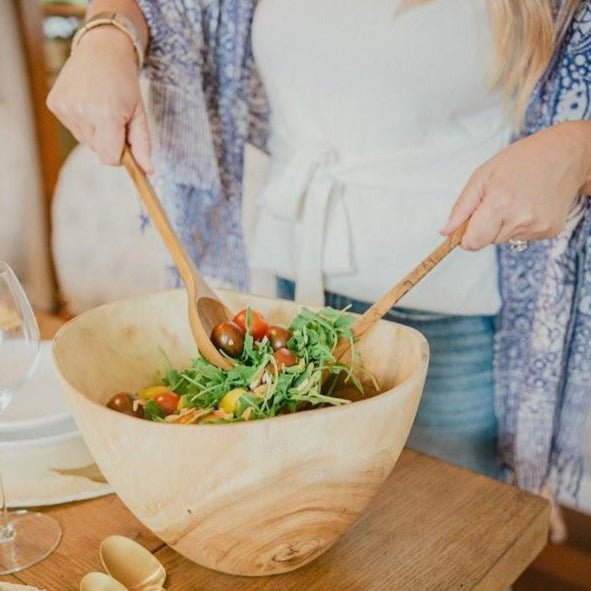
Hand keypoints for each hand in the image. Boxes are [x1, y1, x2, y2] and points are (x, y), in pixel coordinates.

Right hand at [46, 27, 152, 171]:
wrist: (102, 49)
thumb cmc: (125, 82)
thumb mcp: (140, 113)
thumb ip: (143, 145)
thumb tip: (147, 172)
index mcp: (106, 115)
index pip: (110, 158)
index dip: (120, 154)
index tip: (126, 140)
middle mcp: (81, 111)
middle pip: (98, 150)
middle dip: (109, 140)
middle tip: (115, 116)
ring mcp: (65, 108)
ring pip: (85, 140)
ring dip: (95, 131)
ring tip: (101, 106)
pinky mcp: (54, 104)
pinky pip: (73, 128)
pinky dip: (82, 121)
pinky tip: (87, 101)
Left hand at [441, 122, 590, 249]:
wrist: (566, 155)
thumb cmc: (522, 160)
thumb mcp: (483, 175)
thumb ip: (462, 207)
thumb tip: (446, 231)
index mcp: (500, 203)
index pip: (473, 242)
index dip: (466, 237)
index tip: (467, 226)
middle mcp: (521, 218)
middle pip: (487, 241)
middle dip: (486, 226)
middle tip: (498, 201)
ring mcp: (538, 227)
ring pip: (504, 240)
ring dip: (504, 225)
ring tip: (517, 200)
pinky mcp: (550, 231)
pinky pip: (522, 237)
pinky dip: (521, 225)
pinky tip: (530, 205)